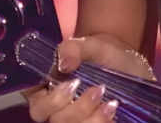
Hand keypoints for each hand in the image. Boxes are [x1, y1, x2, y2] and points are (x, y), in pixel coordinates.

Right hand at [21, 36, 147, 122]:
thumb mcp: (88, 44)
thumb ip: (72, 49)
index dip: (47, 100)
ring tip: (110, 102)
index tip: (70, 85)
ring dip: (91, 118)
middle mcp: (55, 108)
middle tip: (98, 90)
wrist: (127, 63)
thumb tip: (64, 65)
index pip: (33, 100)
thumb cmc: (101, 53)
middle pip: (54, 119)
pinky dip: (102, 122)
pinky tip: (113, 108)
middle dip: (77, 108)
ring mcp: (73, 119)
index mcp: (45, 87)